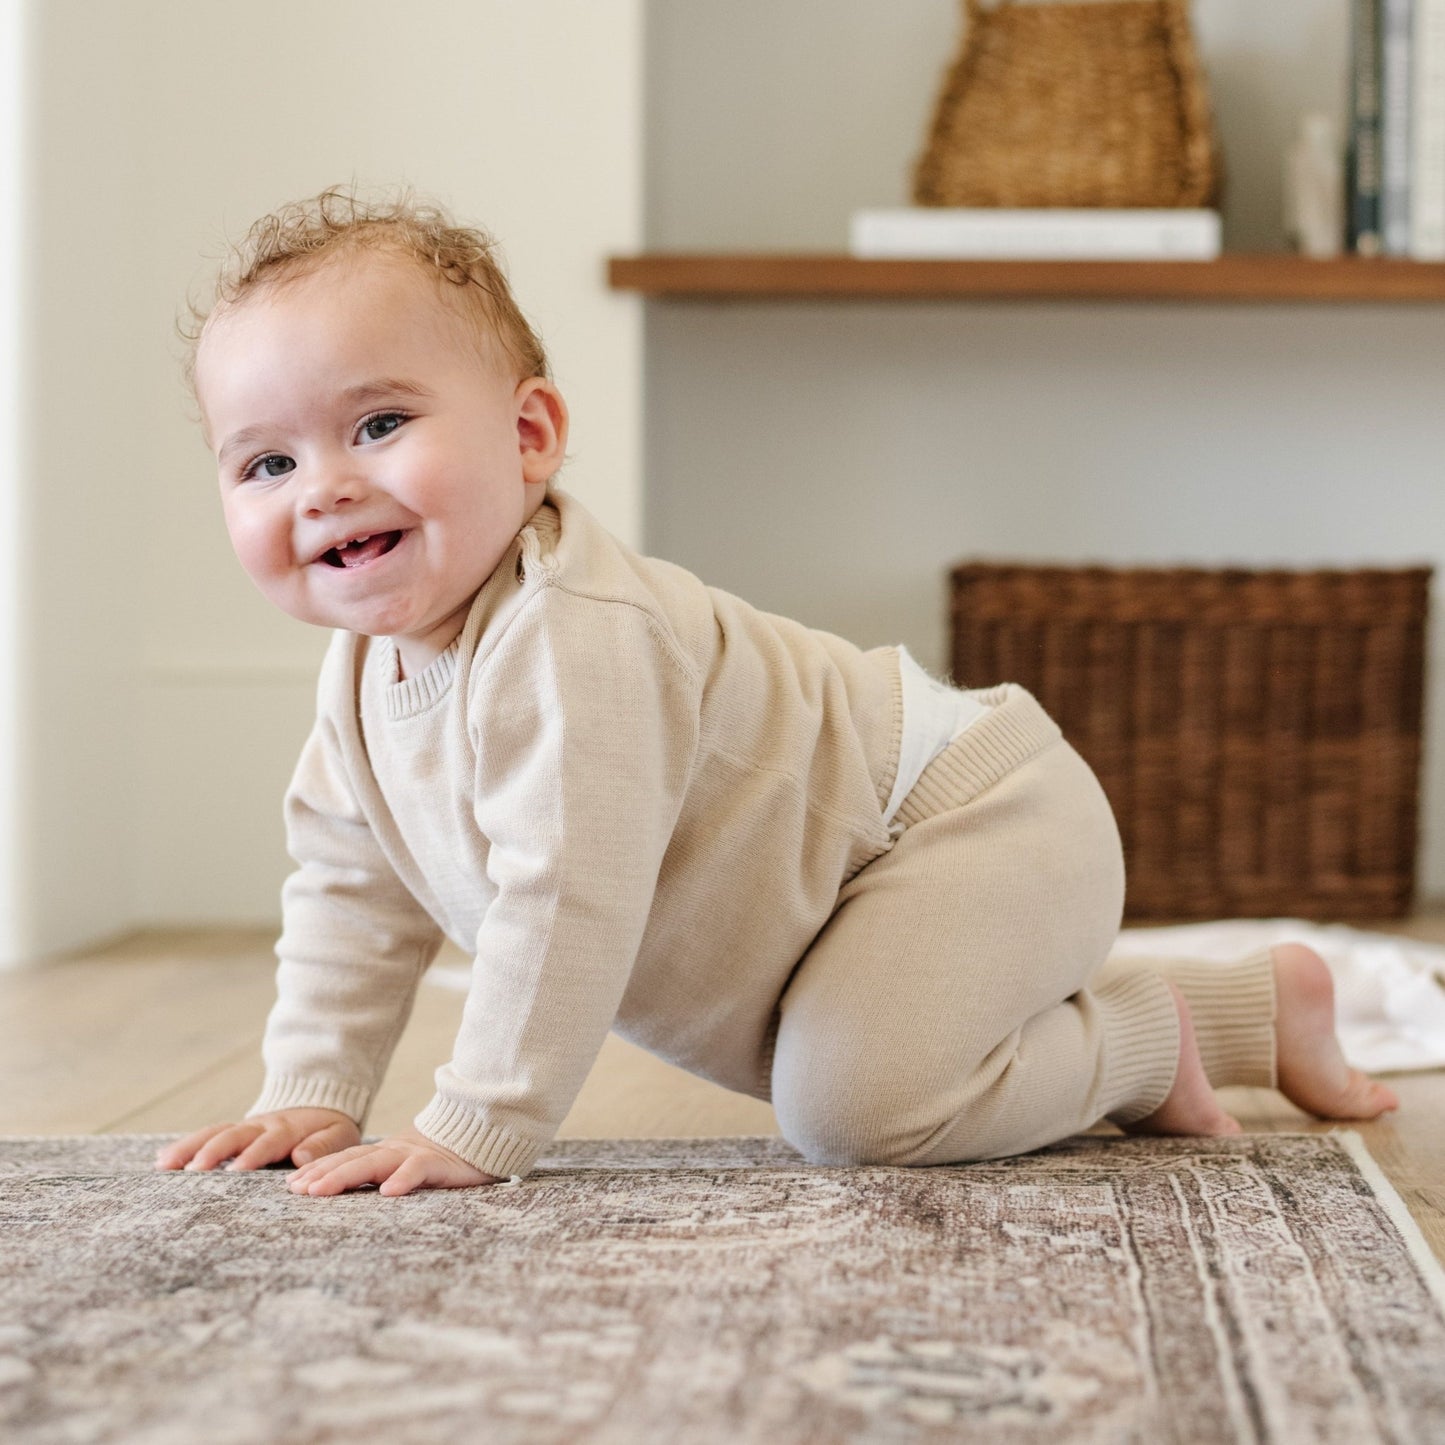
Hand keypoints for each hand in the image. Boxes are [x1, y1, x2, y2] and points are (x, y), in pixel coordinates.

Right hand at [155, 1107, 360, 1172]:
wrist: (319, 1104)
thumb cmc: (329, 1129)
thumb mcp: (338, 1134)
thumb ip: (323, 1144)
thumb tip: (302, 1156)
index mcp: (287, 1129)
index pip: (269, 1142)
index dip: (254, 1155)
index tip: (239, 1170)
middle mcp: (260, 1126)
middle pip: (233, 1135)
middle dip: (213, 1151)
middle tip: (193, 1170)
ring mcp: (243, 1128)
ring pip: (213, 1134)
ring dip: (190, 1148)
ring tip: (164, 1165)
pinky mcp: (232, 1133)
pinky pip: (206, 1136)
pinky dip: (185, 1146)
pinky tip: (161, 1161)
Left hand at [286, 1125, 502, 1196]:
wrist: (480, 1133)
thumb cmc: (439, 1158)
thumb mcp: (403, 1165)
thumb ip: (379, 1174)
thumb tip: (344, 1193)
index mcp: (383, 1154)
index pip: (345, 1161)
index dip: (318, 1171)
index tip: (291, 1186)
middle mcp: (393, 1152)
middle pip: (352, 1162)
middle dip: (321, 1175)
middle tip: (295, 1190)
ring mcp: (413, 1156)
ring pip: (375, 1164)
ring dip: (345, 1176)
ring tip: (320, 1191)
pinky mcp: (437, 1163)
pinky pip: (418, 1171)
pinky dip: (403, 1179)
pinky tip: (388, 1193)